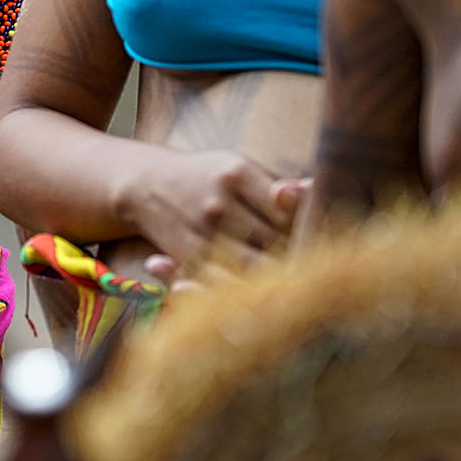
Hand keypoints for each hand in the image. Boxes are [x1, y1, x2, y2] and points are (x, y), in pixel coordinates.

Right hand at [122, 150, 305, 272]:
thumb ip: (274, 185)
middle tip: (313, 268)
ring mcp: (201, 232)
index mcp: (236, 173)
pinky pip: (222, 281)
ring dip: (276, 277)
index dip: (307, 228)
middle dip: (296, 256)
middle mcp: (218, 202)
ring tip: (292, 284)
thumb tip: (313, 189)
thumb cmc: (205, 177)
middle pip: (275, 241)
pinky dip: (243, 290)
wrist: (144, 183)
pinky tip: (258, 293)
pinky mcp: (187, 256)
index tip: (316, 236)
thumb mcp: (237, 168)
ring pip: (254, 266)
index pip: (287, 209)